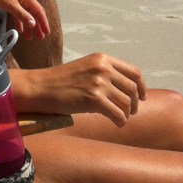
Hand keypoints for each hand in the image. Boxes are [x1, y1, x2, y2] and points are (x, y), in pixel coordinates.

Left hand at [0, 0, 48, 40]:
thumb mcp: (11, 5)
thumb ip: (23, 15)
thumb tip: (34, 24)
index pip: (39, 11)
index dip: (43, 22)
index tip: (46, 32)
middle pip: (34, 14)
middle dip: (37, 26)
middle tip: (40, 37)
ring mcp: (17, 0)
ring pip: (26, 15)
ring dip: (28, 26)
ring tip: (30, 37)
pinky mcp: (11, 3)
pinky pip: (18, 14)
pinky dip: (19, 22)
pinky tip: (20, 29)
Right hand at [30, 54, 146, 126]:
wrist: (40, 87)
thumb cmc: (60, 81)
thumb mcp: (85, 68)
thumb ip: (104, 74)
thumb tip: (126, 91)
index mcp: (102, 59)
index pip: (134, 72)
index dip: (141, 86)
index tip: (142, 96)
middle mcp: (103, 68)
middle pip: (133, 88)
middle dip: (135, 102)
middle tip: (131, 111)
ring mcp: (99, 83)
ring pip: (127, 102)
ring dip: (127, 113)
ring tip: (121, 117)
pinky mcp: (94, 99)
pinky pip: (118, 113)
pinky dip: (120, 121)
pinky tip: (117, 123)